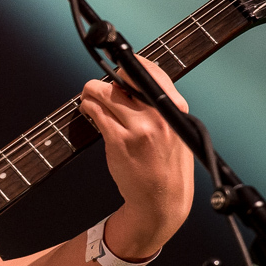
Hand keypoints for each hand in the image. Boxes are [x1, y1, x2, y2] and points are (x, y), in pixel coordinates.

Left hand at [80, 57, 194, 259]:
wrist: (162, 201)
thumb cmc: (167, 166)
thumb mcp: (177, 132)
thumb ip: (160, 108)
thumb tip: (135, 84)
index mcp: (175, 110)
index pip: (152, 72)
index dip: (130, 64)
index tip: (119, 64)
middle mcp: (159, 116)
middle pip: (124, 77)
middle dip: (108, 79)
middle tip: (101, 87)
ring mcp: (138, 128)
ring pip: (104, 92)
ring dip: (92, 92)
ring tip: (90, 98)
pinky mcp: (119, 141)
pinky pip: (96, 112)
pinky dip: (88, 107)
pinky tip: (88, 110)